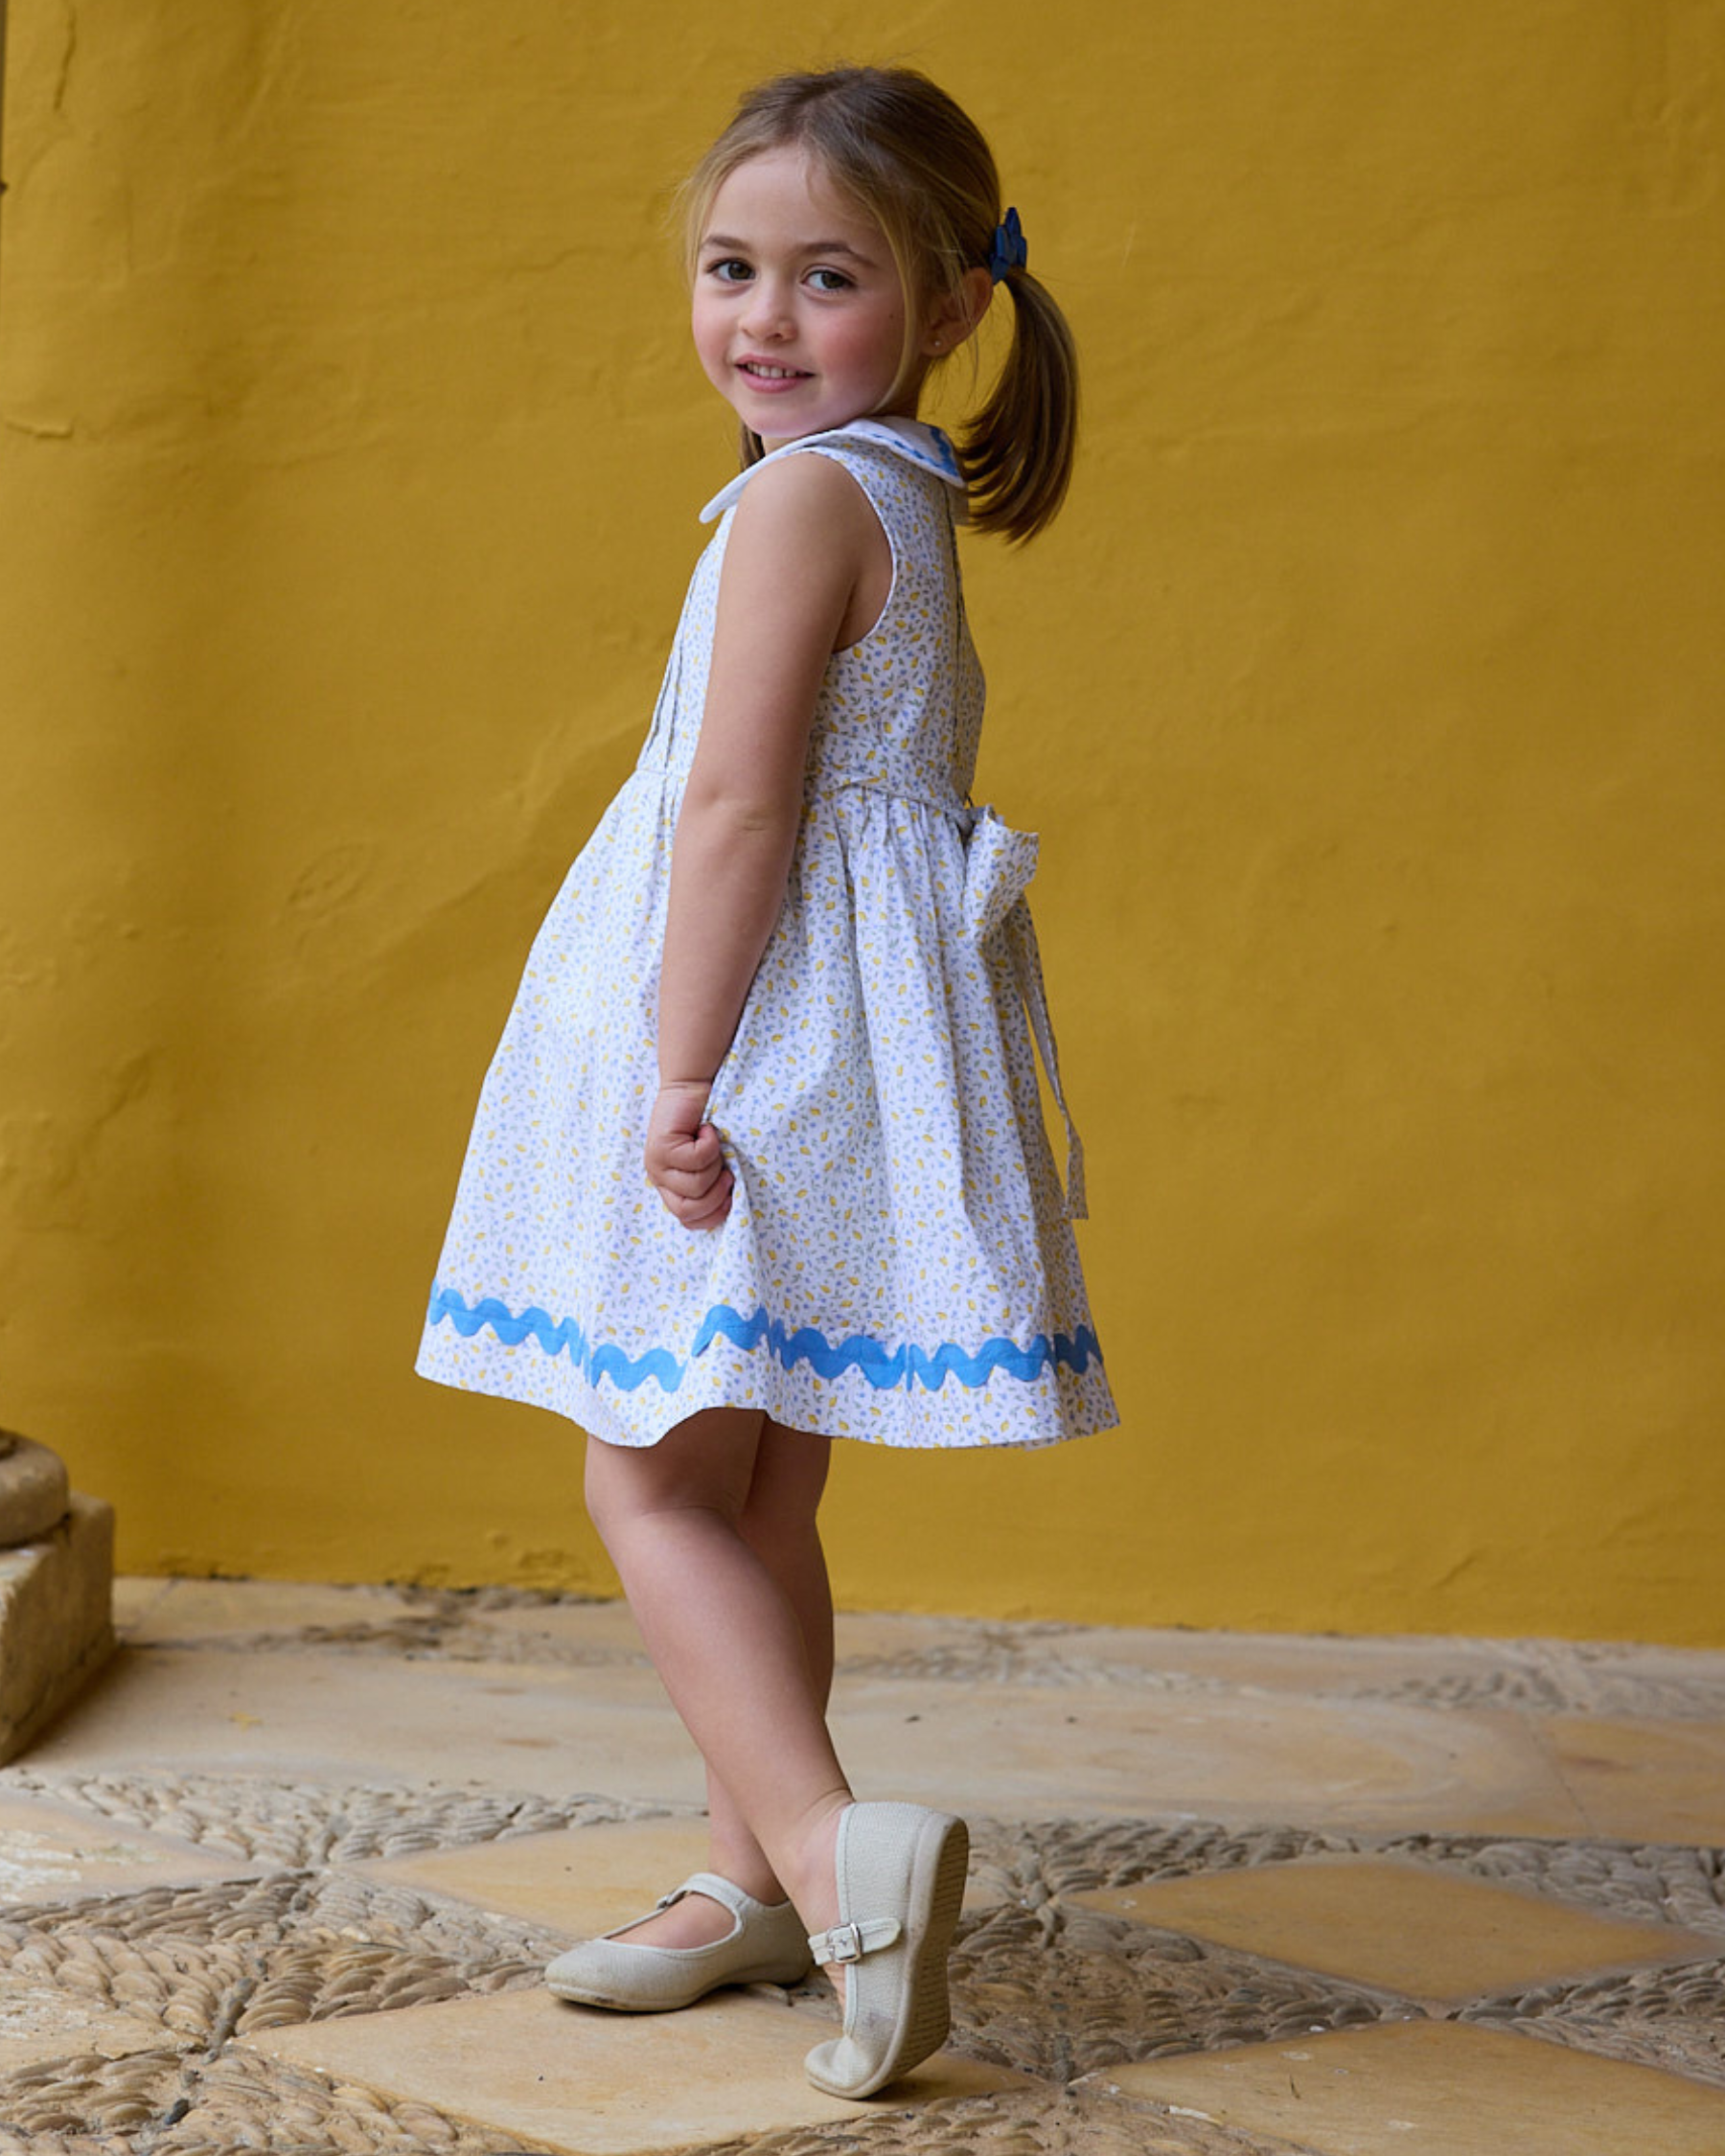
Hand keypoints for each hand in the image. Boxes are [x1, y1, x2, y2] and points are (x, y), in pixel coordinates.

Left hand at [644, 1082, 733, 1229]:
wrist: (691, 1087)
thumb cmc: (707, 1123)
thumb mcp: (711, 1161)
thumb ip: (711, 1183)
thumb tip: (728, 1205)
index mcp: (670, 1188)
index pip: (688, 1220)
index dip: (714, 1214)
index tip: (730, 1196)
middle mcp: (659, 1179)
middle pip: (689, 1210)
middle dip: (716, 1194)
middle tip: (725, 1171)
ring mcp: (656, 1165)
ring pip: (696, 1185)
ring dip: (715, 1164)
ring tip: (711, 1144)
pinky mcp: (660, 1148)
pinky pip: (697, 1159)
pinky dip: (711, 1144)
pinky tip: (705, 1130)